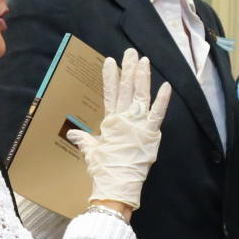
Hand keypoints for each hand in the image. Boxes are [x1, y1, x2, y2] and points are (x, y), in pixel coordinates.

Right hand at [67, 48, 170, 210]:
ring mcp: (138, 125)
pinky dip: (162, 100)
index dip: (110, 77)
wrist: (115, 185)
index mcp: (111, 122)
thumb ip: (84, 139)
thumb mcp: (91, 152)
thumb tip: (73, 133)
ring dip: (142, 77)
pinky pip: (157, 114)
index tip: (110, 61)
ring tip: (144, 60)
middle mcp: (124, 119)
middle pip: (126, 89)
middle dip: (128, 69)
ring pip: (140, 95)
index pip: (110, 94)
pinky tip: (166, 86)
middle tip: (130, 52)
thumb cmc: (103, 170)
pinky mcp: (150, 134)